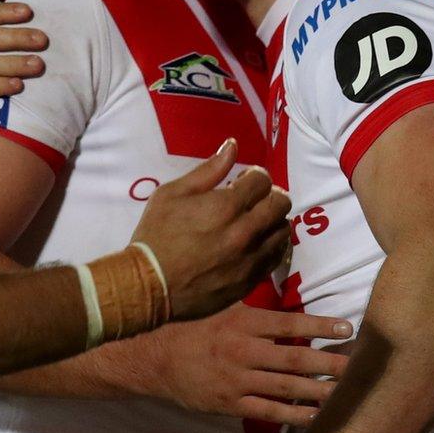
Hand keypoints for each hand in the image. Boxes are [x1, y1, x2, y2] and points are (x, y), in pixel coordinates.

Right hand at [132, 140, 290, 320]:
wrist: (149, 286)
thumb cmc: (156, 235)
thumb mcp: (172, 194)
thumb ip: (207, 170)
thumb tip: (232, 146)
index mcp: (227, 206)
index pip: (263, 180)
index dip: (253, 176)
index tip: (241, 182)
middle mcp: (246, 231)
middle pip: (281, 203)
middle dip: (269, 195)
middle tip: (252, 201)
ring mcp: (251, 258)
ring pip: (283, 230)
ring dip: (273, 221)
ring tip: (255, 223)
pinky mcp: (251, 280)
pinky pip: (277, 257)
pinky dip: (272, 245)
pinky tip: (257, 244)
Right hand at [138, 304, 351, 424]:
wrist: (157, 359)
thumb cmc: (196, 330)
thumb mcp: (224, 309)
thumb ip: (257, 308)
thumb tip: (291, 301)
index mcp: (244, 322)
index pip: (290, 323)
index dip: (321, 325)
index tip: (347, 328)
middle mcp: (243, 350)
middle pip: (294, 358)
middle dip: (328, 363)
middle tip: (355, 366)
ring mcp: (237, 379)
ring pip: (285, 387)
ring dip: (317, 390)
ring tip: (342, 392)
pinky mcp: (230, 403)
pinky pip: (267, 411)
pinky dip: (293, 414)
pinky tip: (314, 414)